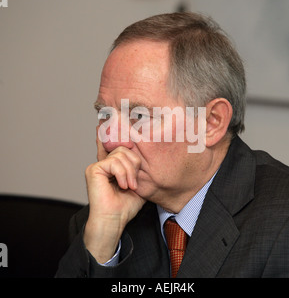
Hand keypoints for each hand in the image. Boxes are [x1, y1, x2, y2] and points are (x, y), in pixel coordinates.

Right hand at [83, 127, 145, 263]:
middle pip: (124, 148)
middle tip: (134, 182)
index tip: (114, 116)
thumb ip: (138, 168)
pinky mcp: (93, 169)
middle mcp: (104, 162)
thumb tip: (145, 151)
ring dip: (130, 172)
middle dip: (135, 164)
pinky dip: (123, 174)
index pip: (113, 142)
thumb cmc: (126, 205)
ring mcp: (97, 165)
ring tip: (129, 186)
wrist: (115, 220)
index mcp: (112, 165)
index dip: (114, 129)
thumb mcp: (138, 183)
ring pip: (121, 154)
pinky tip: (123, 185)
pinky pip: (114, 161)